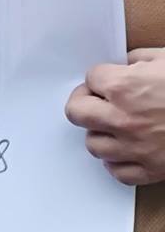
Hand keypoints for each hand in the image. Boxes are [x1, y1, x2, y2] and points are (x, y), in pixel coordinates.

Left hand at [66, 48, 164, 185]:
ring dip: (101, 133)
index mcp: (125, 87)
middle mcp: (124, 119)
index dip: (101, 77)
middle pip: (77, 112)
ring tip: (114, 126)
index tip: (108, 79)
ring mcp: (137, 147)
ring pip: (94, 144)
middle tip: (96, 100)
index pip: (91, 78)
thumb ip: (141, 60)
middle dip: (84, 103)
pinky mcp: (153, 169)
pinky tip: (128, 151)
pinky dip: (118, 162)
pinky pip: (119, 172)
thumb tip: (128, 64)